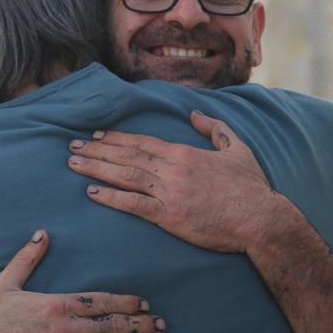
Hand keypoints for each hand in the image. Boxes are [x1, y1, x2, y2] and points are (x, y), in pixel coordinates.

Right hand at [0, 230, 164, 332]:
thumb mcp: (4, 285)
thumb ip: (26, 259)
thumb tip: (42, 234)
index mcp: (55, 304)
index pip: (100, 300)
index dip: (126, 302)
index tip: (143, 303)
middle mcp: (67, 328)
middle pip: (112, 323)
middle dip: (140, 323)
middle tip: (161, 323)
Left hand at [67, 110, 283, 253]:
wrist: (260, 219)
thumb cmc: (250, 186)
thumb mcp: (236, 148)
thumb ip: (214, 128)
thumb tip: (194, 114)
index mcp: (184, 153)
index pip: (142, 142)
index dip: (116, 139)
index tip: (96, 135)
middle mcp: (172, 169)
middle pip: (126, 156)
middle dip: (96, 150)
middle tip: (72, 145)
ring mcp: (169, 192)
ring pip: (125, 176)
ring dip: (96, 168)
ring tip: (73, 163)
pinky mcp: (169, 216)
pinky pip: (133, 205)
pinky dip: (111, 197)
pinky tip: (92, 193)